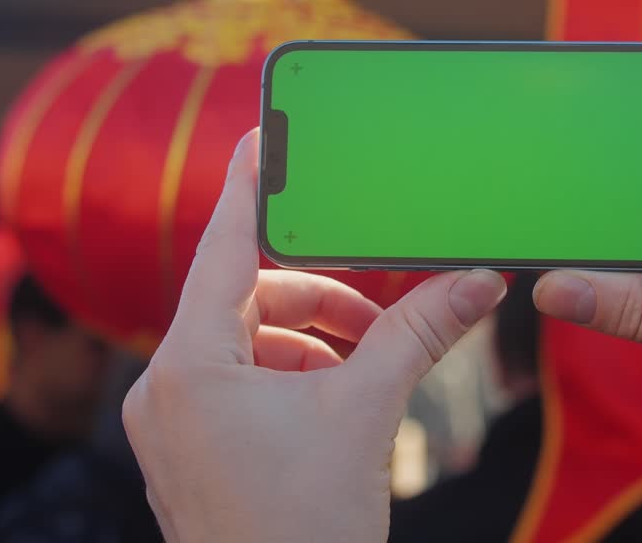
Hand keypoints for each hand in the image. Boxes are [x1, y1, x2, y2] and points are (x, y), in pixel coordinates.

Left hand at [123, 129, 506, 542]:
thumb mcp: (368, 415)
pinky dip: (288, 381)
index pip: (221, 246)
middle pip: (243, 301)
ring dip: (310, 345)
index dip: (250, 187)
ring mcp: (170, 428)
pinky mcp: (188, 456)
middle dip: (318, 300)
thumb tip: (478, 282)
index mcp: (189, 366)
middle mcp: (163, 390)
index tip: (264, 138)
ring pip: (243, 347)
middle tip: (378, 315)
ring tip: (367, 371)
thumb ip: (419, 334)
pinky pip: (234, 388)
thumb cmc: (306, 532)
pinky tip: (337, 405)